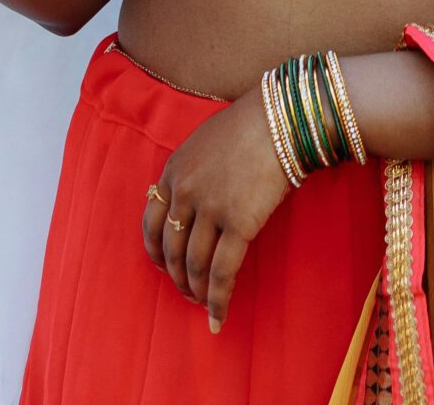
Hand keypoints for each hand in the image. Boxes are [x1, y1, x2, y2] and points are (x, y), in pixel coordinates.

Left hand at [142, 88, 290, 333]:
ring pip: (194, 265)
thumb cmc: (249, 124)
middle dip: (177, 278)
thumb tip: (193, 207)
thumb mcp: (206, 143)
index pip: (152, 223)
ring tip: (204, 305)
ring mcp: (210, 209)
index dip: (157, 252)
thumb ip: (192, 174)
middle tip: (187, 293)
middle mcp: (185, 192)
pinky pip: (222, 272)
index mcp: (173, 171)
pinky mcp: (238, 224)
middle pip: (172, 249)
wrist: (281, 117)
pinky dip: (218, 299)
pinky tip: (218, 316)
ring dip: (197, 291)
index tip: (164, 267)